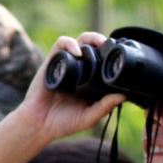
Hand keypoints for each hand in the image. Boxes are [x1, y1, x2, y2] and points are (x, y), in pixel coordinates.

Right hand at [12, 34, 128, 142]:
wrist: (38, 124)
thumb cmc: (63, 123)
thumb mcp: (88, 117)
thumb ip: (104, 107)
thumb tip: (123, 95)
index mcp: (90, 80)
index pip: (103, 60)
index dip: (111, 54)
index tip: (121, 55)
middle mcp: (79, 69)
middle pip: (93, 46)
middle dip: (103, 41)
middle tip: (112, 45)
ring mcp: (65, 64)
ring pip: (79, 40)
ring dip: (90, 37)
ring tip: (98, 43)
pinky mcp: (52, 62)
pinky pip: (61, 44)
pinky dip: (70, 43)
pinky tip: (77, 52)